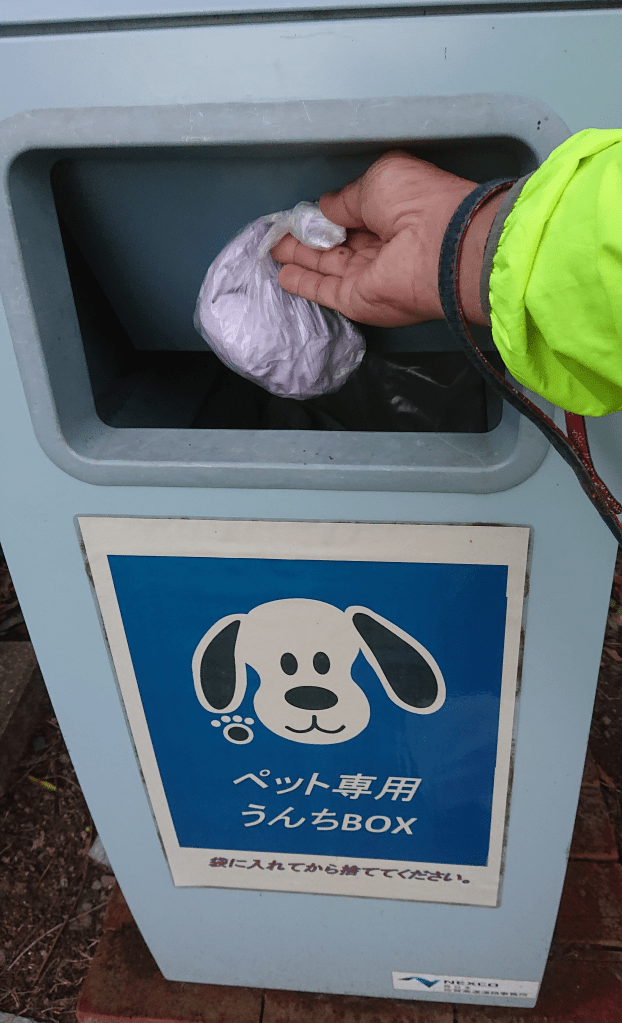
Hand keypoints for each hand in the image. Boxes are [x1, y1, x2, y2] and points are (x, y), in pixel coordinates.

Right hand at [271, 151, 503, 326]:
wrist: (439, 248)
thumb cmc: (416, 202)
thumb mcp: (378, 181)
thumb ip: (346, 198)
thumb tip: (325, 207)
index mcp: (394, 211)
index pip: (355, 214)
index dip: (330, 212)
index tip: (306, 211)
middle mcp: (383, 244)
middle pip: (338, 242)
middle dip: (309, 236)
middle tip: (281, 231)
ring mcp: (369, 275)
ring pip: (327, 266)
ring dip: (301, 257)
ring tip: (274, 249)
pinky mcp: (356, 300)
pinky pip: (324, 290)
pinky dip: (303, 283)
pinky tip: (283, 275)